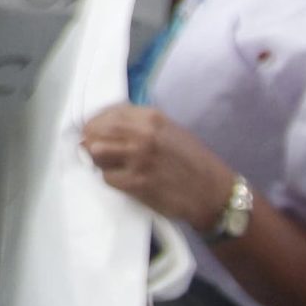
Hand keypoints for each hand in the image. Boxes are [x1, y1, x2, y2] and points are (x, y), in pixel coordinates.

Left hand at [80, 104, 240, 226]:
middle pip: (96, 131)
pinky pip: (107, 177)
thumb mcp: (169, 130)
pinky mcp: (137, 182)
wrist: (214, 193)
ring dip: (100, 160)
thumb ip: (139, 124)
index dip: (97, 123)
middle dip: (91, 141)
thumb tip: (106, 126)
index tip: (96, 132)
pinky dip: (112, 180)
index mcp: (151, 117)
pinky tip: (125, 181)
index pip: (107, 112)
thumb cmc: (192, 161)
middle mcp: (143, 134)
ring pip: (96, 153)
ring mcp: (138, 158)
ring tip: (112, 166)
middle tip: (97, 152)